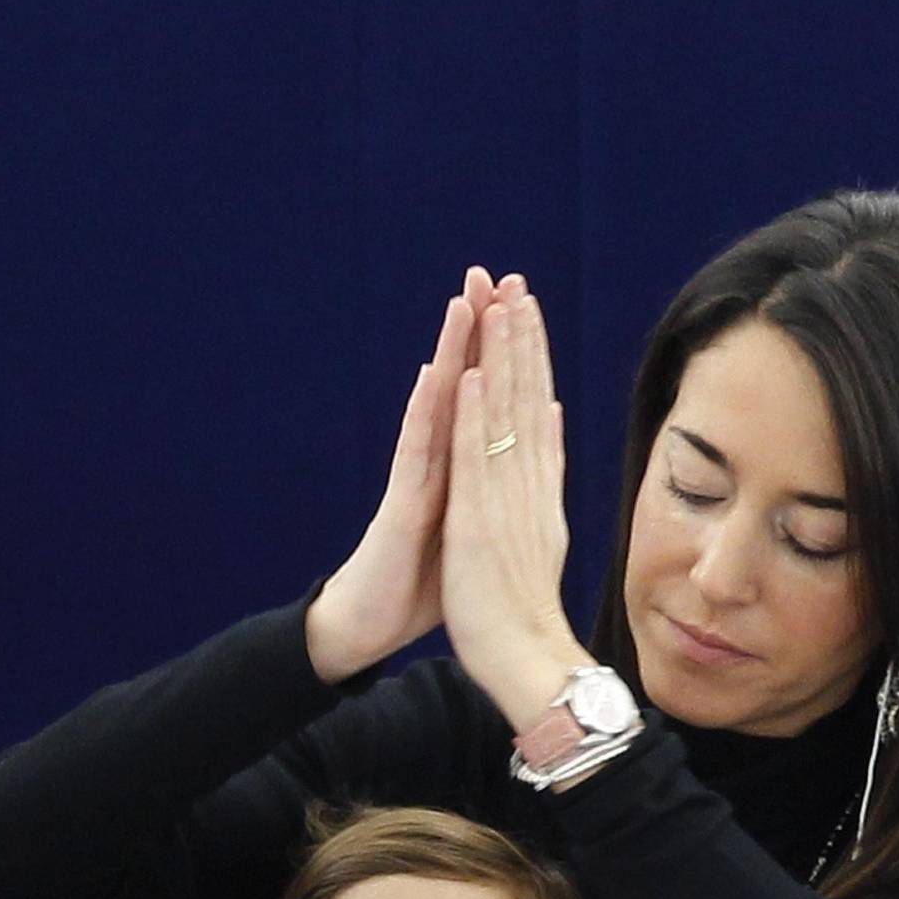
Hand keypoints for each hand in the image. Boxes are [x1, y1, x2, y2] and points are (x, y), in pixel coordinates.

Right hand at [306, 267, 513, 683]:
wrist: (373, 623)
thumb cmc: (419, 581)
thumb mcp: (468, 529)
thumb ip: (486, 491)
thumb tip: (515, 463)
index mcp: (462, 470)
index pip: (488, 400)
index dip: (506, 354)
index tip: (525, 306)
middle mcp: (439, 464)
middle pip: (464, 386)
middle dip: (479, 332)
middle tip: (493, 275)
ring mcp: (417, 480)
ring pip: (438, 405)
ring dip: (451, 354)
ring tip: (464, 303)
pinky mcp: (400, 505)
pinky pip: (415, 453)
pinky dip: (428, 414)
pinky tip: (436, 377)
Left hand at [441, 290, 585, 726]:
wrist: (530, 666)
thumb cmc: (527, 625)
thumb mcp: (539, 552)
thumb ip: (543, 501)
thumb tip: (551, 456)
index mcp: (540, 501)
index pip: (541, 420)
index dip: (536, 365)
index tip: (530, 316)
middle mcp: (530, 494)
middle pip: (530, 405)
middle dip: (524, 343)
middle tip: (518, 285)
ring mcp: (507, 506)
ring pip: (507, 421)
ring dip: (503, 362)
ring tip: (500, 306)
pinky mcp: (480, 525)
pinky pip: (477, 460)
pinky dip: (474, 417)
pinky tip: (471, 375)